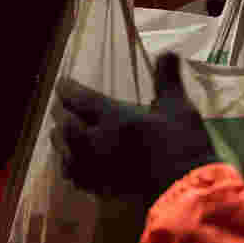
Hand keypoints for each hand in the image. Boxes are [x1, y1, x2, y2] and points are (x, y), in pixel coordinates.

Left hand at [54, 53, 220, 201]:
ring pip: (65, 151)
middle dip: (60, 113)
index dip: (68, 89)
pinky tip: (71, 164)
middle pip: (65, 125)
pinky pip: (74, 176)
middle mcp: (97, 141)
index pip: (80, 99)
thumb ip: (167, 79)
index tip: (62, 83)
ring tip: (59, 132)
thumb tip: (167, 51)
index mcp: (114, 117)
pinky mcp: (101, 188)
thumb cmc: (183, 145)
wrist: (184, 191)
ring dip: (60, 139)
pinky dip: (68, 165)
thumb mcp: (179, 107)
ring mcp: (96, 168)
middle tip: (60, 106)